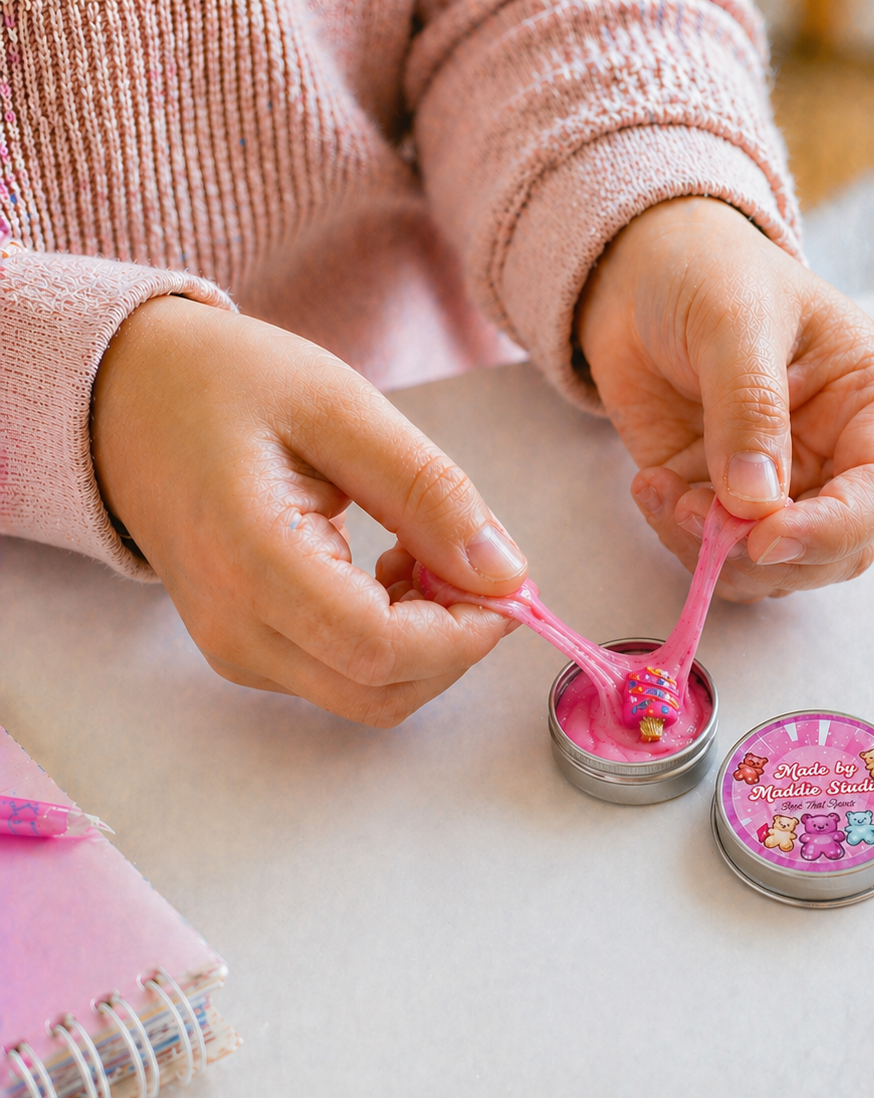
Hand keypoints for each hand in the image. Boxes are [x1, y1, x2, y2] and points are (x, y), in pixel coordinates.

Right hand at [92, 296, 527, 725]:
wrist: (128, 403)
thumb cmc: (226, 388)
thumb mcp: (341, 408)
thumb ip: (428, 493)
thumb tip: (506, 574)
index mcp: (250, 562)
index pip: (380, 649)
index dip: (464, 632)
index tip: (505, 583)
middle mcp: (235, 630)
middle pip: (382, 691)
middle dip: (455, 642)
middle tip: (472, 562)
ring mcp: (236, 651)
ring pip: (370, 695)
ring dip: (427, 642)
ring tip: (419, 551)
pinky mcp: (248, 654)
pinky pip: (345, 677)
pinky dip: (395, 641)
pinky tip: (388, 571)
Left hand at [577, 197, 873, 601]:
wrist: (640, 275)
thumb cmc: (709, 273)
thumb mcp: (735, 319)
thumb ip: (749, 408)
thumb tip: (756, 502)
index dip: (832, 529)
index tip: (766, 537)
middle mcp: (839, 458)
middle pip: (834, 552)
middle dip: (764, 554)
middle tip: (696, 517)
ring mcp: (782, 488)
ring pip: (772, 569)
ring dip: (713, 553)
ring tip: (663, 491)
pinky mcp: (723, 505)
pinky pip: (715, 557)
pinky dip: (678, 540)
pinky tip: (651, 486)